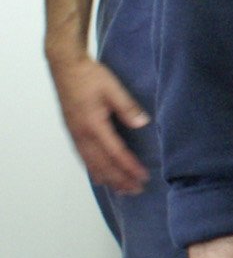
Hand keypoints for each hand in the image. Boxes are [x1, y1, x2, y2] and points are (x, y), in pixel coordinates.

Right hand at [48, 51, 149, 192]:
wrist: (65, 67)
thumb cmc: (88, 76)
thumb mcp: (112, 88)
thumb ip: (127, 107)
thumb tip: (142, 123)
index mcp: (93, 125)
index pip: (115, 153)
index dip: (129, 167)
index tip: (143, 177)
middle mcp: (82, 134)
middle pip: (102, 165)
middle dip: (120, 180)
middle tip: (136, 190)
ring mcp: (75, 135)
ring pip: (91, 164)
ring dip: (107, 179)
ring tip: (121, 190)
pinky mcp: (72, 132)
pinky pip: (83, 158)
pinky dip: (93, 171)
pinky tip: (99, 178)